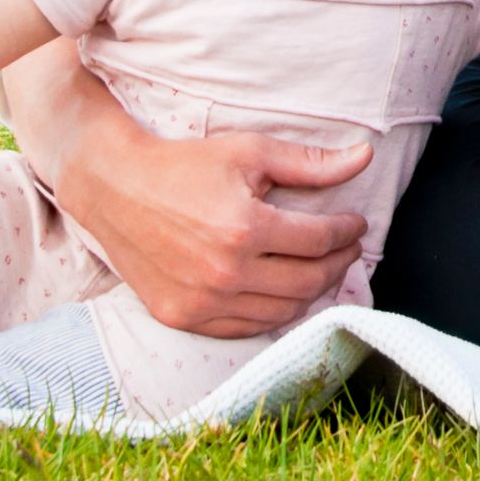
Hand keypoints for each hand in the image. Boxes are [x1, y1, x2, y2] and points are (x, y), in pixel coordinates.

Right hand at [53, 122, 374, 339]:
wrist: (115, 189)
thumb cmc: (185, 165)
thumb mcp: (249, 152)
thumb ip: (310, 164)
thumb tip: (364, 158)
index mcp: (246, 229)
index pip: (320, 240)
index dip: (348, 231)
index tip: (356, 223)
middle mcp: (226, 273)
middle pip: (309, 281)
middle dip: (339, 264)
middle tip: (348, 249)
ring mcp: (203, 302)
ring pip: (282, 311)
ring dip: (312, 292)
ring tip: (321, 269)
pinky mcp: (184, 318)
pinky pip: (246, 328)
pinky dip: (274, 313)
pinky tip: (284, 291)